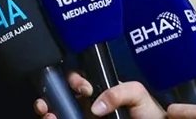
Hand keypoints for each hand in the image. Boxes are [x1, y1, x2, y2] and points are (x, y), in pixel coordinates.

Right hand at [34, 73, 164, 118]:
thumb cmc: (149, 114)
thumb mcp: (137, 94)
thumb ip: (118, 92)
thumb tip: (96, 104)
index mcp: (100, 91)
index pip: (79, 80)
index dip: (75, 81)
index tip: (84, 89)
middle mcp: (88, 105)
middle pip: (62, 96)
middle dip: (51, 95)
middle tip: (49, 101)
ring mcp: (84, 116)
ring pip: (59, 111)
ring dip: (47, 109)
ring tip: (46, 112)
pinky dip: (53, 118)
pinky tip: (51, 118)